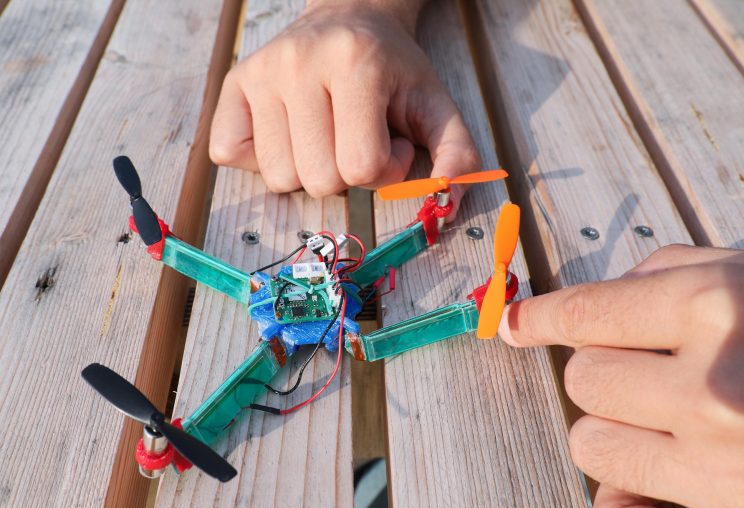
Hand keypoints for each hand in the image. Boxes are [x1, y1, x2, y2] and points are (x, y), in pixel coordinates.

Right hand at [209, 1, 478, 202]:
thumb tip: (450, 195)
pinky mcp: (231, 85)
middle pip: (318, 180)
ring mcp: (259, 73)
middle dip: (345, 174)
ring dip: (307, 170)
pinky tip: (289, 133)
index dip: (383, 170)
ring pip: (278, 177)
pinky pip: (230, 154)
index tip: (389, 141)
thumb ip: (455, 150)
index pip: (361, 167)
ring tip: (325, 134)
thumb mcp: (434, 103)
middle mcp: (299, 62)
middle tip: (354, 137)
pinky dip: (263, 158)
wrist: (349, 14)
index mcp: (356, 63)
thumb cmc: (392, 68)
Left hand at [498, 244, 743, 507]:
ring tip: (674, 421)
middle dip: (605, 371)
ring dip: (617, 430)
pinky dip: (629, 491)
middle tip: (656, 372)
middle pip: (582, 378)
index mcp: (719, 308)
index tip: (513, 325)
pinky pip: (619, 505)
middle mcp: (712, 386)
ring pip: (591, 442)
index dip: (539, 319)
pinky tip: (666, 473)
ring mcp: (720, 462)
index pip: (586, 313)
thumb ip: (678, 273)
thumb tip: (607, 292)